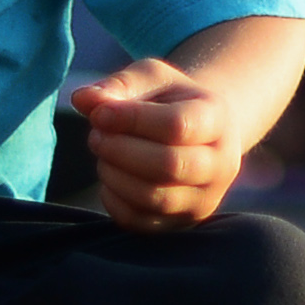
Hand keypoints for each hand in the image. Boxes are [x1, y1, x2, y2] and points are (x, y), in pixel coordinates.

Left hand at [66, 57, 251, 229]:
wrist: (197, 135)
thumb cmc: (169, 101)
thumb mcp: (150, 80)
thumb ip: (118, 85)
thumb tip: (82, 99)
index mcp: (218, 118)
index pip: (178, 125)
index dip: (131, 119)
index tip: (99, 113)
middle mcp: (222, 163)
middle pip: (169, 165)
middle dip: (120, 150)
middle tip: (96, 136)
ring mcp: (205, 199)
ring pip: (153, 197)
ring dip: (114, 175)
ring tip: (103, 154)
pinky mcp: (180, 223)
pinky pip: (138, 221)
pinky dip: (113, 199)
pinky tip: (110, 177)